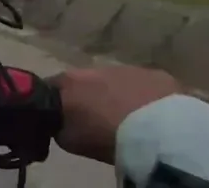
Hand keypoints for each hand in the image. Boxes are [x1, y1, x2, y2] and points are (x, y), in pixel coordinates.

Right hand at [51, 66, 181, 164]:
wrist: (155, 132)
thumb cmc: (105, 136)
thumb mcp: (69, 140)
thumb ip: (60, 126)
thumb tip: (61, 121)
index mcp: (70, 81)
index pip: (52, 86)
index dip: (56, 101)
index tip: (62, 115)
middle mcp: (96, 68)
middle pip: (87, 81)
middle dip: (90, 95)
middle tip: (97, 118)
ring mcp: (127, 68)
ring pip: (117, 81)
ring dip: (117, 94)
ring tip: (126, 118)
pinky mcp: (156, 74)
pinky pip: (144, 84)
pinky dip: (143, 96)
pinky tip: (149, 115)